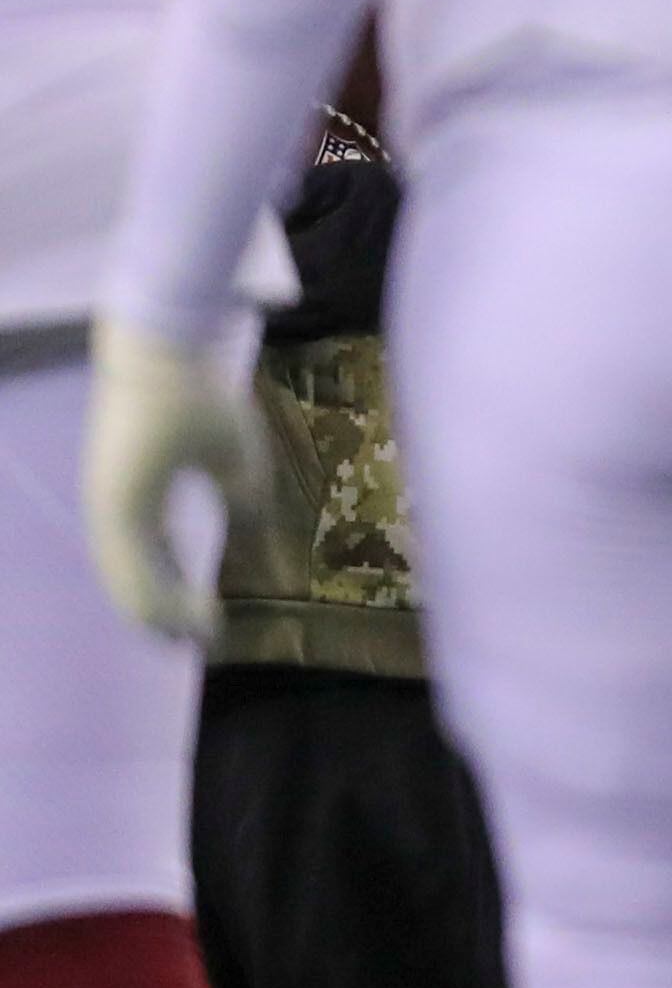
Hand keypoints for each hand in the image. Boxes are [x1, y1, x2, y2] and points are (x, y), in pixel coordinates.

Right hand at [81, 322, 266, 644]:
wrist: (153, 346)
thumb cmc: (196, 397)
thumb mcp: (237, 453)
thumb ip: (244, 500)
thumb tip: (249, 534)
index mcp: (129, 514)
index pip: (149, 586)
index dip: (179, 617)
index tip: (215, 636)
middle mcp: (107, 512)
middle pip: (127, 583)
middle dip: (161, 616)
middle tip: (199, 641)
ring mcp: (105, 496)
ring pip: (124, 562)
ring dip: (155, 590)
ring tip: (189, 615)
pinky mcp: (113, 480)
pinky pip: (129, 536)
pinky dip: (152, 560)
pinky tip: (178, 571)